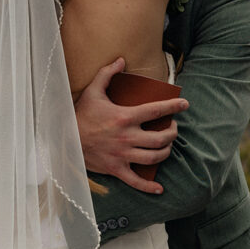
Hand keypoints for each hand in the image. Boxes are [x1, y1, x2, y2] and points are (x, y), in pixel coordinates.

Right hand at [74, 57, 188, 193]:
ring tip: (167, 145)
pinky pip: (136, 181)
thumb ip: (107, 74)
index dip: (174, 107)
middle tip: (173, 127)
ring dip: (166, 151)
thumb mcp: (93, 91)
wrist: (64, 139)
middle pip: (160, 138)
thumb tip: (122, 60)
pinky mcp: (116, 169)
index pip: (156, 111)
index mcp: (124, 117)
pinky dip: (149, 186)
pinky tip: (159, 188)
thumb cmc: (80, 115)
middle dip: (172, 132)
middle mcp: (127, 137)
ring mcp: (122, 155)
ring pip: (154, 157)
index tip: (185, 104)